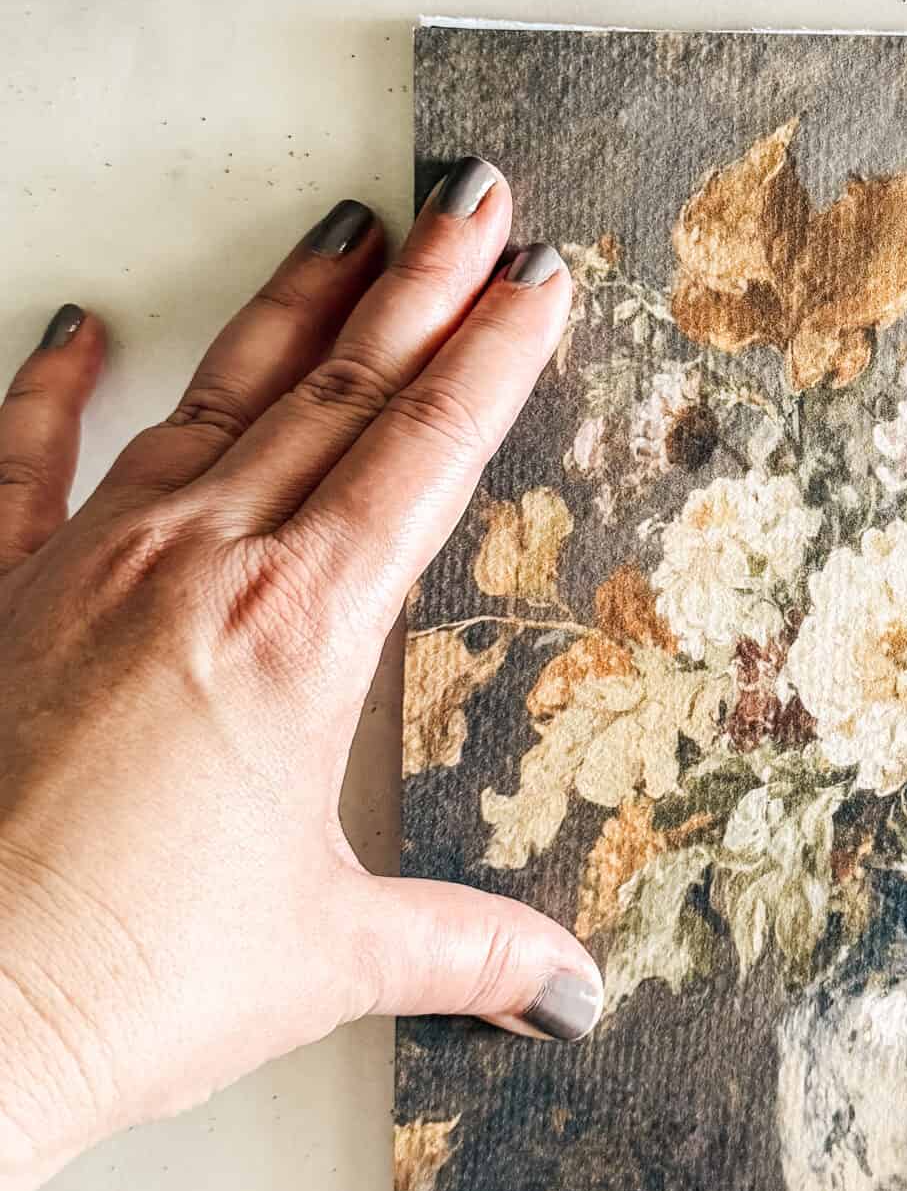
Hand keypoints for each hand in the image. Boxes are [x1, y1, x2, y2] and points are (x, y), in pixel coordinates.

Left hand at [0, 163, 602, 1190]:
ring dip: (290, 308)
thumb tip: (569, 991)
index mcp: (301, 629)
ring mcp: (86, 563)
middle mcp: (200, 564)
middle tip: (479, 199)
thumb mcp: (327, 957)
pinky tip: (70, 330)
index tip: (541, 282)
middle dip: (424, 285)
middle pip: (341, 390)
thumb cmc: (126, 980)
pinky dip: (49, 387)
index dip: (496, 356)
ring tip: (347, 229)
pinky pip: (24, 457)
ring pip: (212, 395)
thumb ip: (465, 951)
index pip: (428, 451)